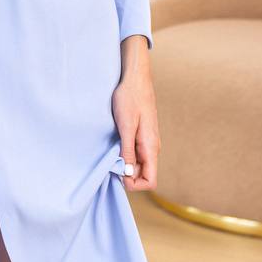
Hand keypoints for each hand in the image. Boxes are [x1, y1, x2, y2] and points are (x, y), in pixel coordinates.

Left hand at [111, 34, 159, 192]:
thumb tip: (127, 174)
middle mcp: (152, 146)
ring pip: (138, 163)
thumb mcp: (125, 126)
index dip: (134, 184)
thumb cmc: (130, 98)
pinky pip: (135, 152)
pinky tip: (113, 142)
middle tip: (109, 161)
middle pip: (143, 174)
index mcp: (151, 147)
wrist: (135, 76)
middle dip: (126, 174)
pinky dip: (124, 152)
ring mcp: (147, 140)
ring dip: (124, 163)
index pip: (151, 181)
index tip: (118, 175)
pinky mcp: (141, 134)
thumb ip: (127, 151)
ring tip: (110, 150)